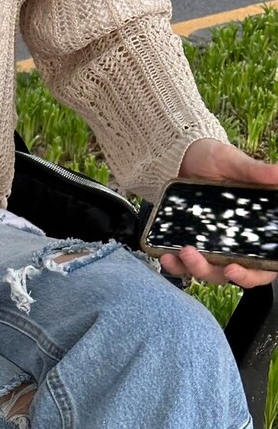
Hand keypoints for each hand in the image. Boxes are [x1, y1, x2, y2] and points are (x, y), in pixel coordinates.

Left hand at [159, 138, 277, 289]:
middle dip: (213, 272)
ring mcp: (208, 244)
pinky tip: (165, 256)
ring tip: (181, 252)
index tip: (234, 268)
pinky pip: (181, 263)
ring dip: (192, 268)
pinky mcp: (186, 241)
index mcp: (254, 230)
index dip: (252, 274)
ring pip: (205, 271)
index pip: (263, 265)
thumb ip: (256, 171)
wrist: (181, 154)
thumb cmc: (215, 159)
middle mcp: (234, 242)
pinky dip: (173, 264)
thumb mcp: (235, 162)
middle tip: (195, 256)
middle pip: (230, 273)